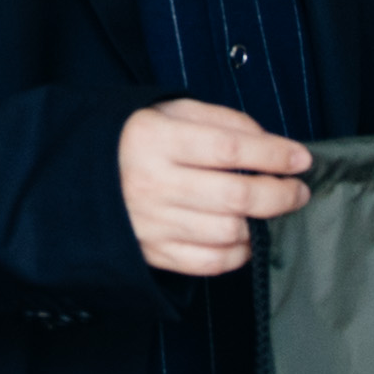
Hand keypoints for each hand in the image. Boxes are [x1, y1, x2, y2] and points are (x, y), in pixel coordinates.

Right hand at [120, 99, 308, 275]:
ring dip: (262, 224)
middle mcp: (154, 184)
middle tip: (298, 190)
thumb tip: (266, 141)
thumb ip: (220, 120)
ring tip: (271, 212)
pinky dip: (238, 254)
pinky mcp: (153, 252)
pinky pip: (209, 262)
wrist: (74, 179)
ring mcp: (153, 223)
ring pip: (228, 232)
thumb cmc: (131, 139)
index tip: (300, 158)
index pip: (230, 149)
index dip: (273, 155)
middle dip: (280, 194)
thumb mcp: (168, 111)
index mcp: (156, 140)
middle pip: (236, 197)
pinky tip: (245, 238)